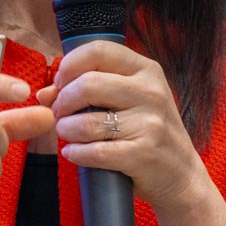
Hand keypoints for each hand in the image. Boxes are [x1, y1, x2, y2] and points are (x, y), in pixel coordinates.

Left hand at [39, 42, 208, 212]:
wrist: (181, 175)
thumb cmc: (148, 133)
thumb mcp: (129, 102)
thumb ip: (90, 90)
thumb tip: (44, 93)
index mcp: (146, 70)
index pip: (98, 50)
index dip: (69, 66)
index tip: (60, 84)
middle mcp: (151, 92)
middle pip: (87, 84)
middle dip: (62, 102)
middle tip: (59, 114)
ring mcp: (150, 124)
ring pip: (86, 121)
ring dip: (66, 130)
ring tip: (67, 134)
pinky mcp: (143, 154)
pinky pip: (94, 151)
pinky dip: (75, 153)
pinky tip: (74, 153)